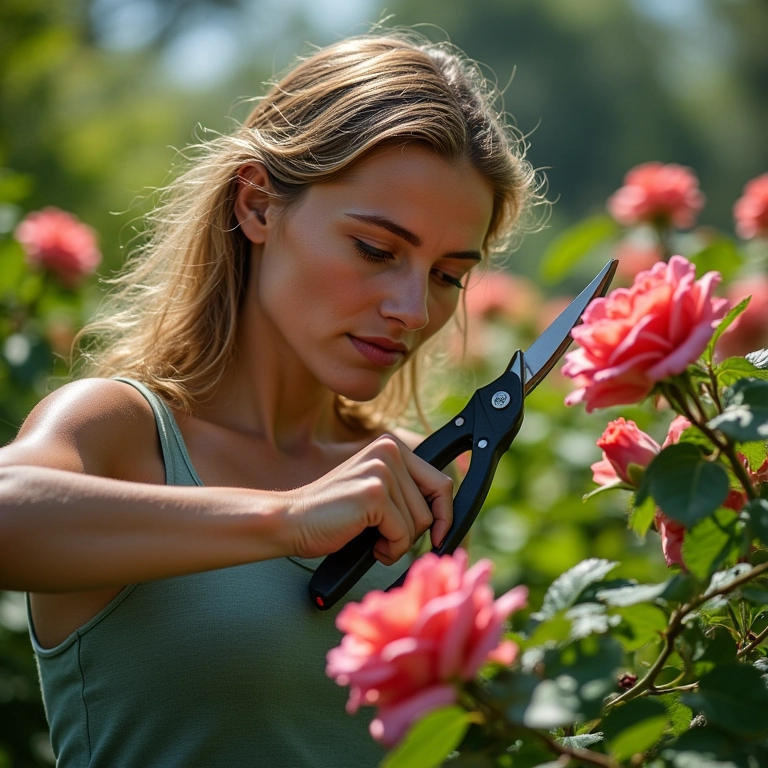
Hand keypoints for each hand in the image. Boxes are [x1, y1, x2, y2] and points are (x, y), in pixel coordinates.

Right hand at [284, 434, 453, 563]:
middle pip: (432, 505)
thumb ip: (405, 491)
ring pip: (419, 522)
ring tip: (372, 539)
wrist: (292, 522)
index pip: (440, 481)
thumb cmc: (333, 515)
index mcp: (391, 446)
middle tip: (389, 540)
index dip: (444, 513)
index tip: (439, 535)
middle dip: (415, 531)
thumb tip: (446, 516)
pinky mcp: (374, 494)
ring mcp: (382, 470)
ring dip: (399, 542)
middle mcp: (389, 451)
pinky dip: (390, 550)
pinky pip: (403, 534)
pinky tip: (369, 545)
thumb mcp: (376, 491)